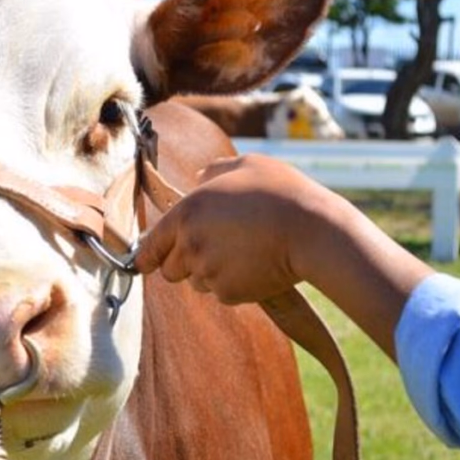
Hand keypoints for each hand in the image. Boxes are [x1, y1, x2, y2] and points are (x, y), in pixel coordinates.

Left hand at [135, 154, 337, 303]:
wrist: (314, 231)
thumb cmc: (282, 193)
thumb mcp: (248, 165)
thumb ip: (215, 171)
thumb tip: (199, 176)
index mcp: (186, 214)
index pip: (149, 246)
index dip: (146, 256)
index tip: (145, 262)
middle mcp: (190, 246)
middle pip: (169, 271)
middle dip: (184, 264)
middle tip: (213, 249)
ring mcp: (209, 272)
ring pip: (197, 282)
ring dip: (211, 273)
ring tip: (242, 252)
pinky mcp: (230, 293)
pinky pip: (223, 293)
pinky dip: (235, 285)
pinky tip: (255, 265)